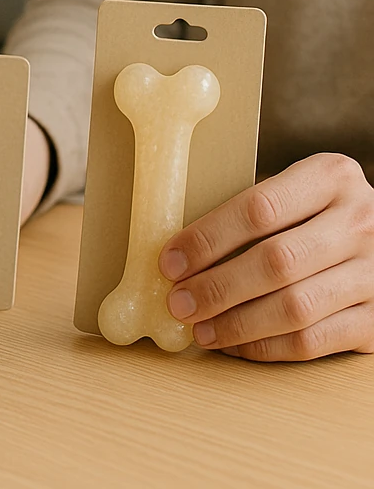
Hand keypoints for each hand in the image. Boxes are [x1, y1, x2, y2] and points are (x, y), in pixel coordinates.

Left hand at [159, 153, 373, 360]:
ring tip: (199, 329)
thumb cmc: (319, 213)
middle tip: (178, 302)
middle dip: (217, 287)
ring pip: (295, 307)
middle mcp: (360, 222)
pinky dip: (266, 347)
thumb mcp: (296, 191)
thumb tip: (178, 252)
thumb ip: (250, 213)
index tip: (170, 261)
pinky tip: (234, 344)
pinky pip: (314, 341)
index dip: (208, 238)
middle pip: (276, 262)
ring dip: (236, 324)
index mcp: (331, 177)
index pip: (259, 208)